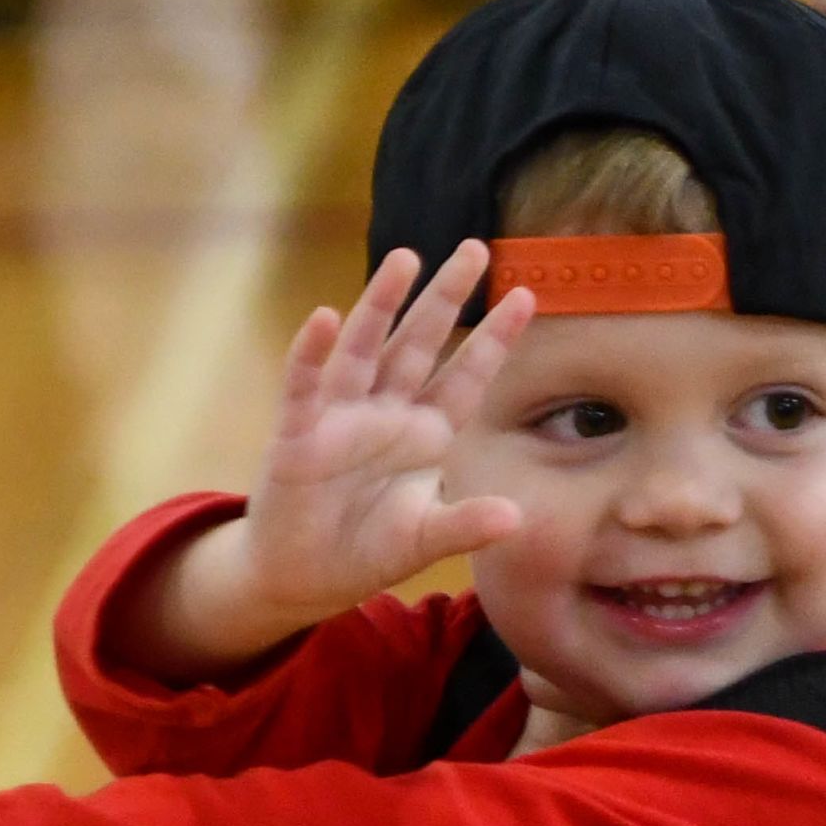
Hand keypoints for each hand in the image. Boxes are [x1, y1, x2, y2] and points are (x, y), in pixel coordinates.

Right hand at [177, 247, 538, 651]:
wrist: (302, 577)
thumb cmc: (365, 549)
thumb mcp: (424, 539)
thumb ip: (466, 526)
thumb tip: (516, 518)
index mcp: (426, 434)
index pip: (467, 376)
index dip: (493, 339)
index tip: (527, 297)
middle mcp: (387, 412)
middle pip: (421, 343)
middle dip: (447, 297)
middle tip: (477, 249)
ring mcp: (342, 417)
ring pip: (367, 348)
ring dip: (383, 304)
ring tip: (408, 258)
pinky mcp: (298, 434)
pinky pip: (306, 386)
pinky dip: (313, 353)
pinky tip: (326, 319)